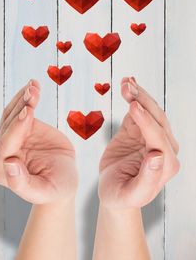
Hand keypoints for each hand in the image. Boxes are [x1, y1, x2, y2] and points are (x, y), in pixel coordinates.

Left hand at [0, 79, 77, 204]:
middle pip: (7, 125)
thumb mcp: (44, 190)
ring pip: (11, 114)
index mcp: (4, 171)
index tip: (29, 111)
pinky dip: (25, 97)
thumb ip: (23, 183)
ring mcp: (10, 139)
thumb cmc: (55, 189)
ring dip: (22, 98)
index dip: (17, 127)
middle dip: (21, 106)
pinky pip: (19, 109)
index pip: (6, 144)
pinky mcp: (21, 128)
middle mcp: (2, 154)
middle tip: (33, 91)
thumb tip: (9, 164)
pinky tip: (34, 86)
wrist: (62, 179)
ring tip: (34, 86)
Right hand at [98, 76, 179, 208]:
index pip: (158, 137)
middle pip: (157, 119)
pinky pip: (138, 110)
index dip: (145, 120)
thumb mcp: (131, 194)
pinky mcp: (139, 129)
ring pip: (150, 110)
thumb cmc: (121, 196)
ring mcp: (152, 136)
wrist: (113, 190)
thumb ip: (147, 180)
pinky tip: (127, 84)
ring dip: (138, 95)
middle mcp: (164, 147)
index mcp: (165, 164)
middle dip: (142, 101)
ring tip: (125, 83)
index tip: (132, 106)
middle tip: (127, 87)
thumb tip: (157, 157)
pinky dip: (133, 96)